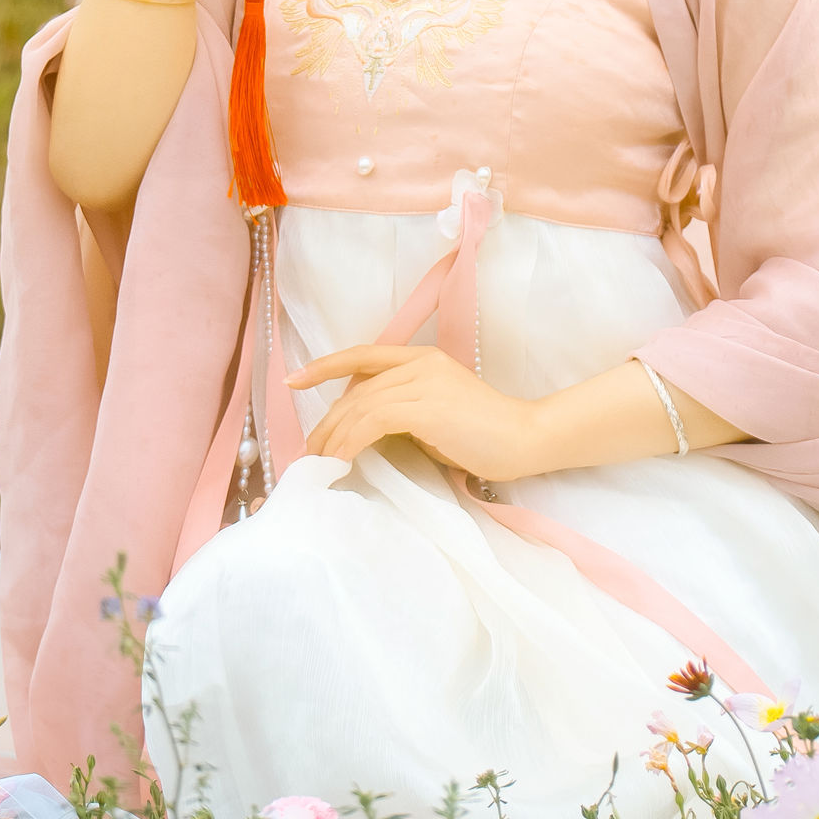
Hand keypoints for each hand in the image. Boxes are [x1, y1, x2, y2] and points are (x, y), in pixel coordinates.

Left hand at [296, 341, 549, 486]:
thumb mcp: (436, 416)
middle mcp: (419, 362)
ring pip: (360, 405)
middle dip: (326, 421)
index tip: (293, 381)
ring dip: (334, 436)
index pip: (363, 355)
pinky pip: (374, 420)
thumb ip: (405, 412)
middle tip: (309, 452)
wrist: (524, 439)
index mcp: (422, 359)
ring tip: (320, 463)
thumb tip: (365, 430)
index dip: (325, 366)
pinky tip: (341, 460)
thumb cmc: (484, 436)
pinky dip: (352, 441)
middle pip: (356, 388)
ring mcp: (423, 382)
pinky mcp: (426, 407)